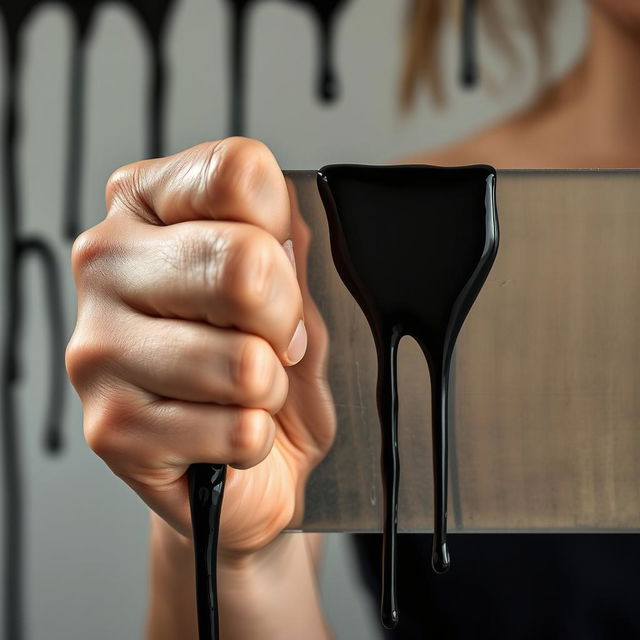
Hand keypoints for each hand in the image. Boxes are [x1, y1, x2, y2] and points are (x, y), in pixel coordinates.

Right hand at [66, 138, 335, 558]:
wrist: (252, 456)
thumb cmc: (272, 363)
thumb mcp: (295, 288)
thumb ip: (293, 248)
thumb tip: (287, 241)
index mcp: (148, 204)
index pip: (238, 174)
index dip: (284, 232)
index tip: (280, 272)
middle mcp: (108, 262)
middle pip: (242, 264)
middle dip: (285, 318)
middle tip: (274, 341)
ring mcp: (100, 346)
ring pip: (243, 361)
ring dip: (269, 388)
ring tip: (246, 389)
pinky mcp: (110, 426)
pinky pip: (236, 430)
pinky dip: (254, 438)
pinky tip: (224, 427)